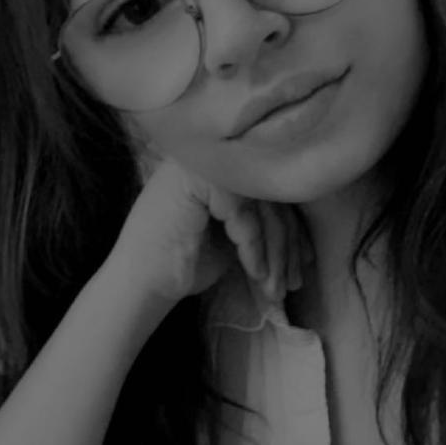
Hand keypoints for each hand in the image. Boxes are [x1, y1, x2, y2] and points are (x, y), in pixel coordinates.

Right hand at [112, 154, 313, 308]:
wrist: (141, 283)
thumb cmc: (184, 262)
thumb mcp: (232, 237)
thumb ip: (260, 220)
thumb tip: (302, 228)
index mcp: (218, 167)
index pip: (266, 191)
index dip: (291, 229)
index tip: (304, 262)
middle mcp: (210, 157)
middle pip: (267, 196)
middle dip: (286, 244)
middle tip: (294, 281)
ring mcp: (200, 164)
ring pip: (260, 205)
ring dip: (274, 252)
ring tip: (278, 287)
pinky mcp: (196, 180)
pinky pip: (244, 214)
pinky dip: (254, 249)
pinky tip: (257, 275)